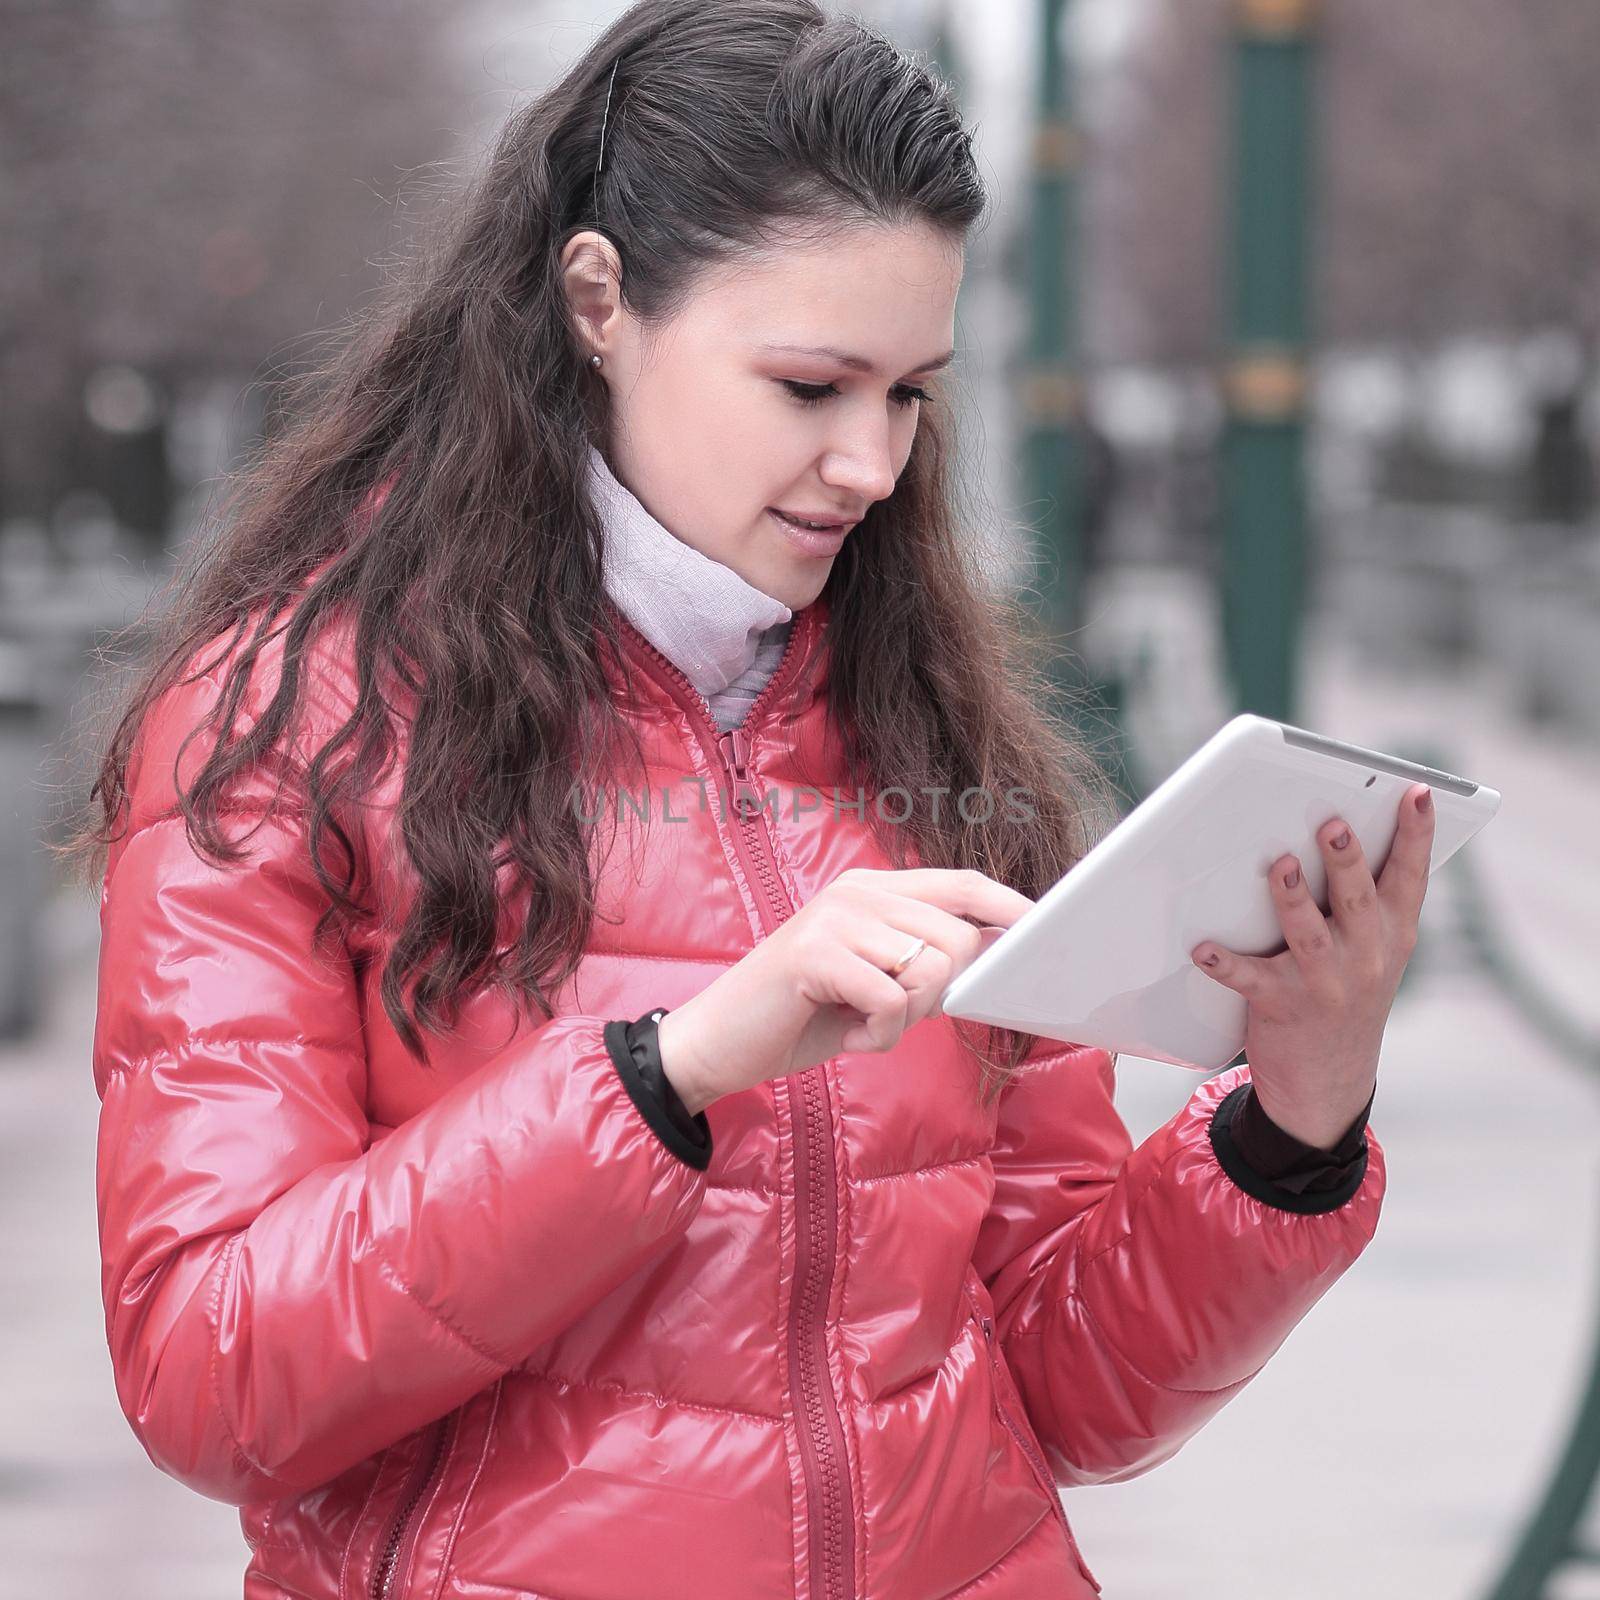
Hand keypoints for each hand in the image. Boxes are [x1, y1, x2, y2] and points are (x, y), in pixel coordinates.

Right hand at [655, 867, 1033, 1114]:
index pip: (961, 883)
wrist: (719, 1041)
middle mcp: (856, 892)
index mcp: (871, 889)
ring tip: (863, 1021)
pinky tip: (846, 1034)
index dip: (1008, 905)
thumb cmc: (801, 1013)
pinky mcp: (815, 953)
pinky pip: (892, 1002)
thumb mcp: (872, 980)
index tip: (1041, 927)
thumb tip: (995, 953)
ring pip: (929, 970)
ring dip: (906, 1019)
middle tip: (895, 1014)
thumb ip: (922, 958)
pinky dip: (878, 1036)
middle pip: (957, 936)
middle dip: (941, 994)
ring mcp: (834, 917)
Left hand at [1190, 783, 1435, 1149]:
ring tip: (1282, 865)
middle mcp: (1366, 957)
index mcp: (1392, 934)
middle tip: (1334, 823)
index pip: (1409, 877)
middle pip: (1356, 898)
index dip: (1416, 835)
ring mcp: (1325, 984)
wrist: (1329, 1080)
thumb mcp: (1375, 950)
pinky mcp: (1281, 1006)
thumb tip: (1342, 829)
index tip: (1417, 793)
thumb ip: (1366, 899)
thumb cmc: (1346, 991)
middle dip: (1347, 860)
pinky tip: (1204, 948)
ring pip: (1308, 934)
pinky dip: (1226, 962)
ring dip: (1293, 899)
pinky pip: (1250, 979)